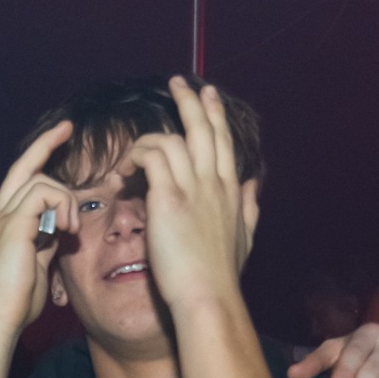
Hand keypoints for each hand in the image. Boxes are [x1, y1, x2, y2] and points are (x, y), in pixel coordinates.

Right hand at [0, 120, 81, 331]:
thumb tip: (58, 232)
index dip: (39, 159)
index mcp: (2, 225)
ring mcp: (2, 218)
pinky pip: (44, 193)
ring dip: (67, 199)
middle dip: (47, 143)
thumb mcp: (35, 267)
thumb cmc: (14, 304)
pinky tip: (68, 229)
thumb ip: (44, 244)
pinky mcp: (13, 225)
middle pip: (23, 166)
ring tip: (73, 229)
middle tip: (68, 128)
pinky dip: (63, 205)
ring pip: (41, 180)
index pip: (20, 183)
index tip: (60, 141)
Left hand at [114, 78, 258, 315]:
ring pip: (175, 137)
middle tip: (178, 82)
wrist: (209, 295)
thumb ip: (248, 208)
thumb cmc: (222, 274)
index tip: (209, 94)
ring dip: (151, 135)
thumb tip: (251, 186)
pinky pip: (153, 155)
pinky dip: (138, 154)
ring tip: (134, 147)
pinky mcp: (169, 197)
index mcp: (230, 190)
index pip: (223, 141)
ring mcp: (193, 187)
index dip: (215, 115)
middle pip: (204, 128)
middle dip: (191, 100)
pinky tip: (127, 168)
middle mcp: (215, 181)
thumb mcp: (245, 237)